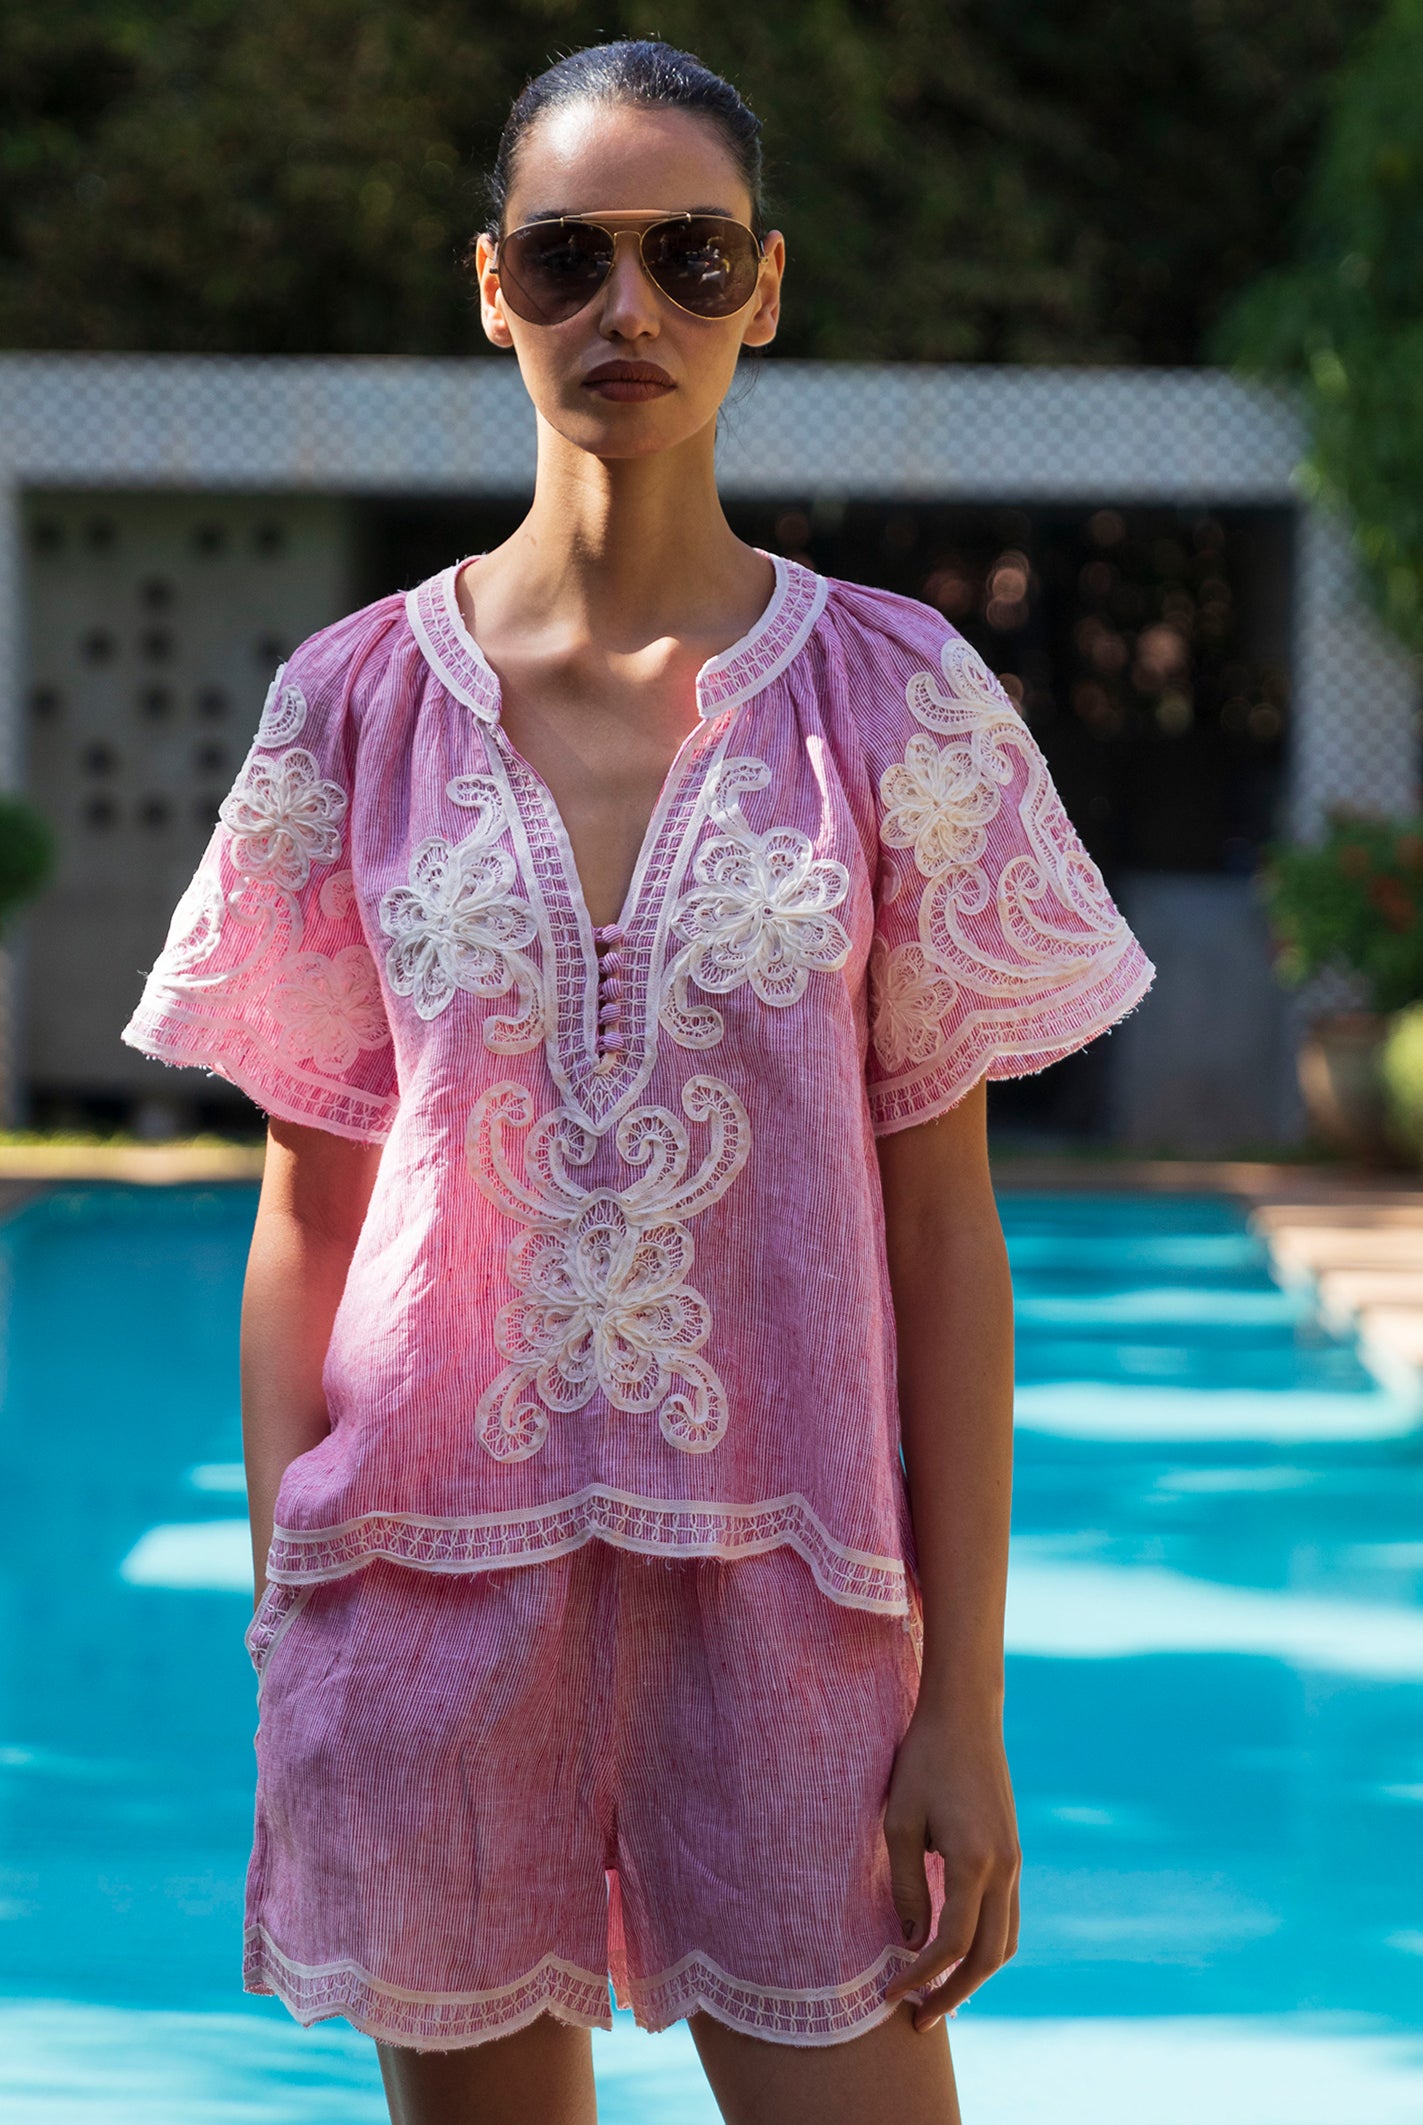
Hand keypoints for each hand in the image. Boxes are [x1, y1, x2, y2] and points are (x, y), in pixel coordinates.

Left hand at [881, 1703, 1020, 2029]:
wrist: (966, 1714)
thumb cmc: (924, 1761)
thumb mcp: (900, 1821)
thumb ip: (908, 1887)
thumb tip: (911, 1945)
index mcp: (975, 1862)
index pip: (953, 1944)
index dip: (921, 1977)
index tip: (891, 1994)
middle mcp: (1005, 1868)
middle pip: (989, 1957)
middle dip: (955, 1994)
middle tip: (919, 2020)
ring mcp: (1015, 1860)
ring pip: (1006, 1940)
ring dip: (976, 1975)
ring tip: (939, 1996)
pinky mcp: (1013, 1851)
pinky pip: (1007, 1915)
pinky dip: (987, 1945)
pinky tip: (958, 1952)